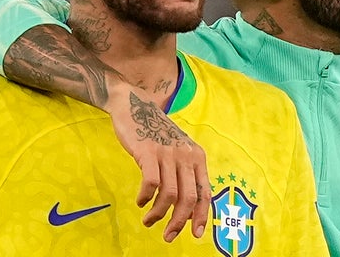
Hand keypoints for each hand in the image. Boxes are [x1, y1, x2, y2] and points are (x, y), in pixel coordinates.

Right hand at [105, 82, 211, 241]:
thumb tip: (187, 210)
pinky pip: (151, 183)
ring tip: (148, 221)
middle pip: (189, 198)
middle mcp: (186, 155)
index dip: (202, 216)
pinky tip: (140, 201)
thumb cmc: (156, 132)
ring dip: (158, 214)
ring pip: (169, 195)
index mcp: (197, 157)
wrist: (135, 104)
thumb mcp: (177, 150)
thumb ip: (184, 174)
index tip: (196, 234)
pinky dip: (145, 197)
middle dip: (179, 222)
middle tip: (168, 236)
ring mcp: (167, 153)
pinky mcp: (148, 151)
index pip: (205, 193)